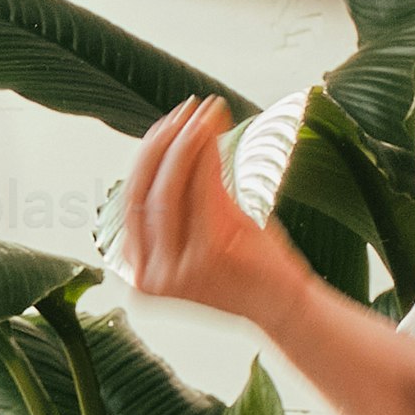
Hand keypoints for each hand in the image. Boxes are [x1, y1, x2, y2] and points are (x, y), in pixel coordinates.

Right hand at [115, 96, 308, 326]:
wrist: (283, 303)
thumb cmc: (246, 265)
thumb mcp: (203, 230)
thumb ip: (180, 200)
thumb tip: (172, 137)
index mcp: (141, 272)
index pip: (132, 202)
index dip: (146, 158)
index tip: (166, 125)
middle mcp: (150, 275)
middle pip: (142, 194)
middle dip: (161, 145)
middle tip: (184, 111)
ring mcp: (177, 268)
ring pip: (168, 189)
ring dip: (184, 142)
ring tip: (202, 113)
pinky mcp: (208, 254)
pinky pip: (200, 189)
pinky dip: (205, 152)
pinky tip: (213, 127)